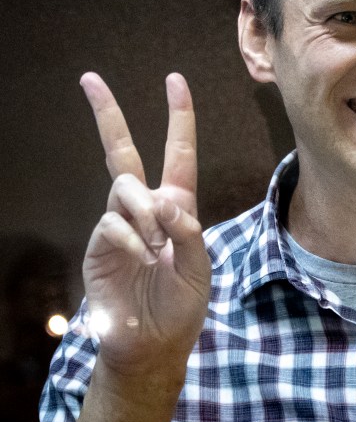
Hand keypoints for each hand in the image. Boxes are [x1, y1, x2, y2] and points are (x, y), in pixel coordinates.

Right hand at [79, 72, 210, 375]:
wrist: (153, 342)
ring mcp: (118, 224)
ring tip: (157, 246)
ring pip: (124, 186)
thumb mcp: (199, 264)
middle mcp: (144, 208)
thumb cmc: (181, 303)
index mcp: (177, 206)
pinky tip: (143, 257)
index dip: (179, 117)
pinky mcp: (98, 245)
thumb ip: (188, 229)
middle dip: (108, 115)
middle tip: (90, 79)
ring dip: (145, 211)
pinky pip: (112, 222)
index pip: (178, 153)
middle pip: (123, 152)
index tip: (175, 81)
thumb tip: (162, 199)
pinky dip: (132, 237)